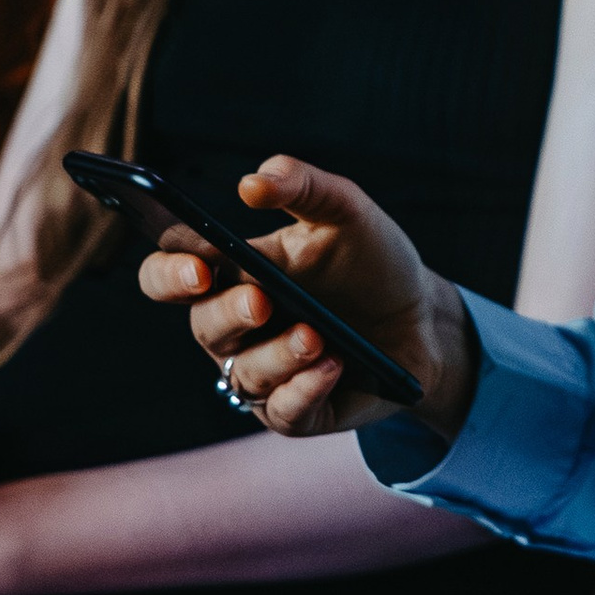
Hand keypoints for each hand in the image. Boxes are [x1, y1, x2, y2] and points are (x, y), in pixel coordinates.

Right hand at [142, 154, 475, 439]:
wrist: (425, 318)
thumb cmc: (371, 262)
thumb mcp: (345, 212)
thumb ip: (301, 185)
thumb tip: (252, 183)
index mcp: (231, 273)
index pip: (169, 275)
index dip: (170, 274)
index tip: (197, 268)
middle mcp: (234, 327)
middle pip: (203, 325)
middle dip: (230, 314)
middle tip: (262, 302)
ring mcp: (263, 372)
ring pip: (245, 374)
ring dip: (278, 355)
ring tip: (317, 336)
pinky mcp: (296, 411)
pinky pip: (284, 411)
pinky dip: (304, 390)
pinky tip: (332, 367)